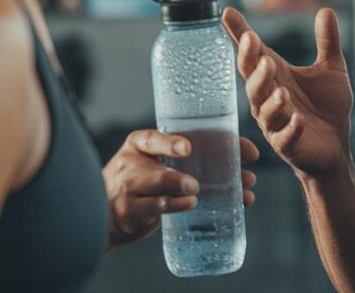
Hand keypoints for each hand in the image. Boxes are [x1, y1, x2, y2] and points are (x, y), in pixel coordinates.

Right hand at [102, 129, 260, 250]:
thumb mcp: (152, 156)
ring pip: (158, 194)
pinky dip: (176, 207)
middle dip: (179, 179)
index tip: (188, 148)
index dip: (169, 144)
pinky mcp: (134, 214)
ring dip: (181, 196)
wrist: (106, 209)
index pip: (151, 140)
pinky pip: (156, 210)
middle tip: (197, 183)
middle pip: (157, 173)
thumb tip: (247, 152)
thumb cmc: (142, 176)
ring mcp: (130, 192)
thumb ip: (185, 151)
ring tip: (197, 194)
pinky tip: (192, 205)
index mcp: (139, 145)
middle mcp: (132, 166)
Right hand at [223, 6, 352, 178]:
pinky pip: (285, 137)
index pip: (253, 53)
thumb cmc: (326, 106)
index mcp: (275, 76)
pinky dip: (291, 128)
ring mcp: (276, 123)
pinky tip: (298, 119)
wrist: (335, 146)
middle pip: (253, 81)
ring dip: (271, 99)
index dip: (240, 33)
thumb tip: (326, 10)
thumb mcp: (331, 69)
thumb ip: (327, 41)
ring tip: (281, 90)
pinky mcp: (289, 145)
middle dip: (254, 66)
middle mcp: (268, 98)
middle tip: (258, 48)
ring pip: (265, 110)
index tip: (228, 12)